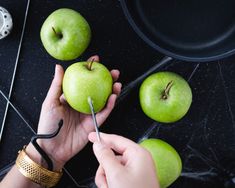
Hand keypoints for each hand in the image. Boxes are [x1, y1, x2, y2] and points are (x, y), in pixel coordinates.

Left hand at [27, 55, 121, 170]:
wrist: (52, 147)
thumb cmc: (48, 124)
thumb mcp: (50, 102)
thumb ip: (57, 85)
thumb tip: (59, 67)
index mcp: (72, 97)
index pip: (83, 80)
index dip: (90, 70)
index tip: (96, 60)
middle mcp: (82, 104)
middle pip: (97, 89)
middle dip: (107, 80)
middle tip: (113, 72)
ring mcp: (89, 113)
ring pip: (104, 100)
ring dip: (112, 91)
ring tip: (117, 83)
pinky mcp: (94, 123)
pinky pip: (104, 112)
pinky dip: (110, 104)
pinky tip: (113, 96)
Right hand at [88, 132, 159, 187]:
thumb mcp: (115, 174)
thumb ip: (105, 156)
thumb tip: (98, 144)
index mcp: (138, 154)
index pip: (117, 140)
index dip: (103, 137)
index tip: (91, 135)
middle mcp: (138, 161)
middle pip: (112, 157)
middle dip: (105, 169)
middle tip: (106, 181)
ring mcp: (135, 172)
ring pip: (111, 169)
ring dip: (106, 179)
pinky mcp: (132, 181)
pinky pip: (115, 177)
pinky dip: (110, 184)